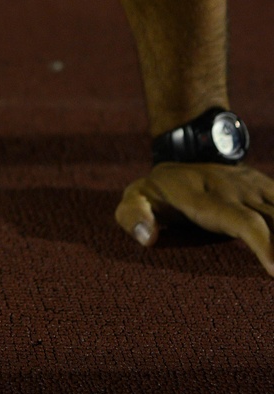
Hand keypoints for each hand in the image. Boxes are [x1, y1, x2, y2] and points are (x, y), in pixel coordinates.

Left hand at [116, 162, 273, 274]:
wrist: (185, 149)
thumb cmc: (159, 191)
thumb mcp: (136, 198)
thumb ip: (134, 216)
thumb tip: (147, 238)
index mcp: (209, 199)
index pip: (244, 222)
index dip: (265, 244)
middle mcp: (239, 192)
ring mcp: (257, 188)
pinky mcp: (269, 189)